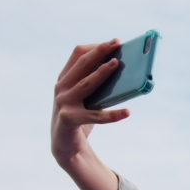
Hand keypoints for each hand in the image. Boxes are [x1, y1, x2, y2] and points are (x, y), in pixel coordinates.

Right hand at [50, 38, 125, 189]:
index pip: (78, 54)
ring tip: (117, 65)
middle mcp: (61, 88)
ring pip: (86, 84)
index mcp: (65, 79)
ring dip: (102, 73)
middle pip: (82, 64)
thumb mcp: (88, 98)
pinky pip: (95, 116)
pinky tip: (127, 112)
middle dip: (100, 52)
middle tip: (117, 43)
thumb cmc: (80, 118)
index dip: (96, 47)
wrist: (66, 147)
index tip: (114, 42)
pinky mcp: (69, 119)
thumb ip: (98, 85)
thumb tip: (125, 74)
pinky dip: (113, 115)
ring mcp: (63, 103)